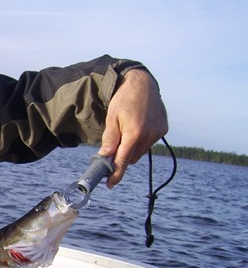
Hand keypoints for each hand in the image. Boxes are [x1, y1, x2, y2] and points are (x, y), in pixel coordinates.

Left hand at [99, 69, 167, 187]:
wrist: (142, 83)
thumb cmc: (123, 99)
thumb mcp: (111, 118)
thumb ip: (110, 140)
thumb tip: (105, 157)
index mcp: (133, 133)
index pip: (123, 160)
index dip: (116, 174)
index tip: (110, 184)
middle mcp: (148, 135)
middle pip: (132, 157)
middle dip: (122, 156)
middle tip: (113, 147)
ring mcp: (158, 132)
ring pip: (140, 152)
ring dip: (132, 148)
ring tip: (126, 132)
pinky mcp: (163, 129)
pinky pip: (149, 142)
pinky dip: (141, 141)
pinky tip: (138, 127)